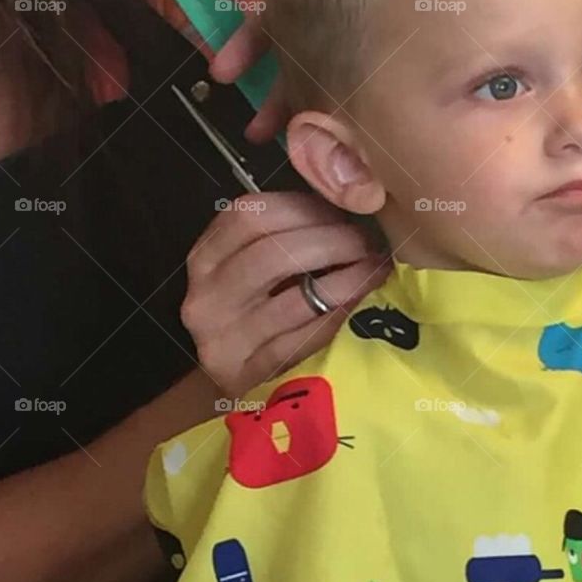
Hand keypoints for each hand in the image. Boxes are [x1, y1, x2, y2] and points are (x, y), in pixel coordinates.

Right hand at [182, 191, 391, 396]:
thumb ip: (286, 232)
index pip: (249, 215)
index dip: (303, 208)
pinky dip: (337, 317)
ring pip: (292, 300)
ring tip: (375, 270)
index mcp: (206, 256)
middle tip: (367, 243)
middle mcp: (205, 295)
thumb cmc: (255, 308)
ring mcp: (222, 338)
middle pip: (272, 253)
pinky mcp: (246, 375)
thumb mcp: (255, 264)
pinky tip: (359, 304)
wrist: (234, 378)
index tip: (343, 212)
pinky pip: (302, 341)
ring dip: (346, 280)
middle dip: (331, 242)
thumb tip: (347, 203)